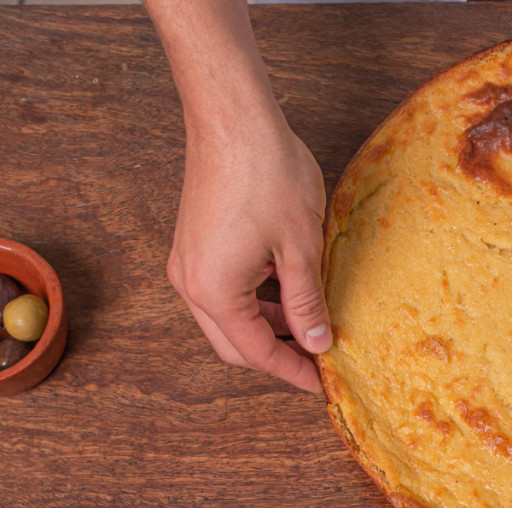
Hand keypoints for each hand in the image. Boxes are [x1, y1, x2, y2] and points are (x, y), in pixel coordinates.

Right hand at [168, 116, 330, 392]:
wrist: (232, 118)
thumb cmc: (267, 175)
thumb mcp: (300, 248)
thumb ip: (306, 303)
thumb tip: (317, 342)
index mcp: (215, 292)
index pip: (256, 353)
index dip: (292, 371)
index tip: (321, 383)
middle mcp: (191, 282)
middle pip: (234, 343)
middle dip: (276, 356)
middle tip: (317, 362)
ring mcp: (188, 261)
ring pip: (228, 317)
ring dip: (267, 327)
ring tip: (310, 327)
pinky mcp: (194, 242)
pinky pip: (224, 289)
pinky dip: (255, 301)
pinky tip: (288, 293)